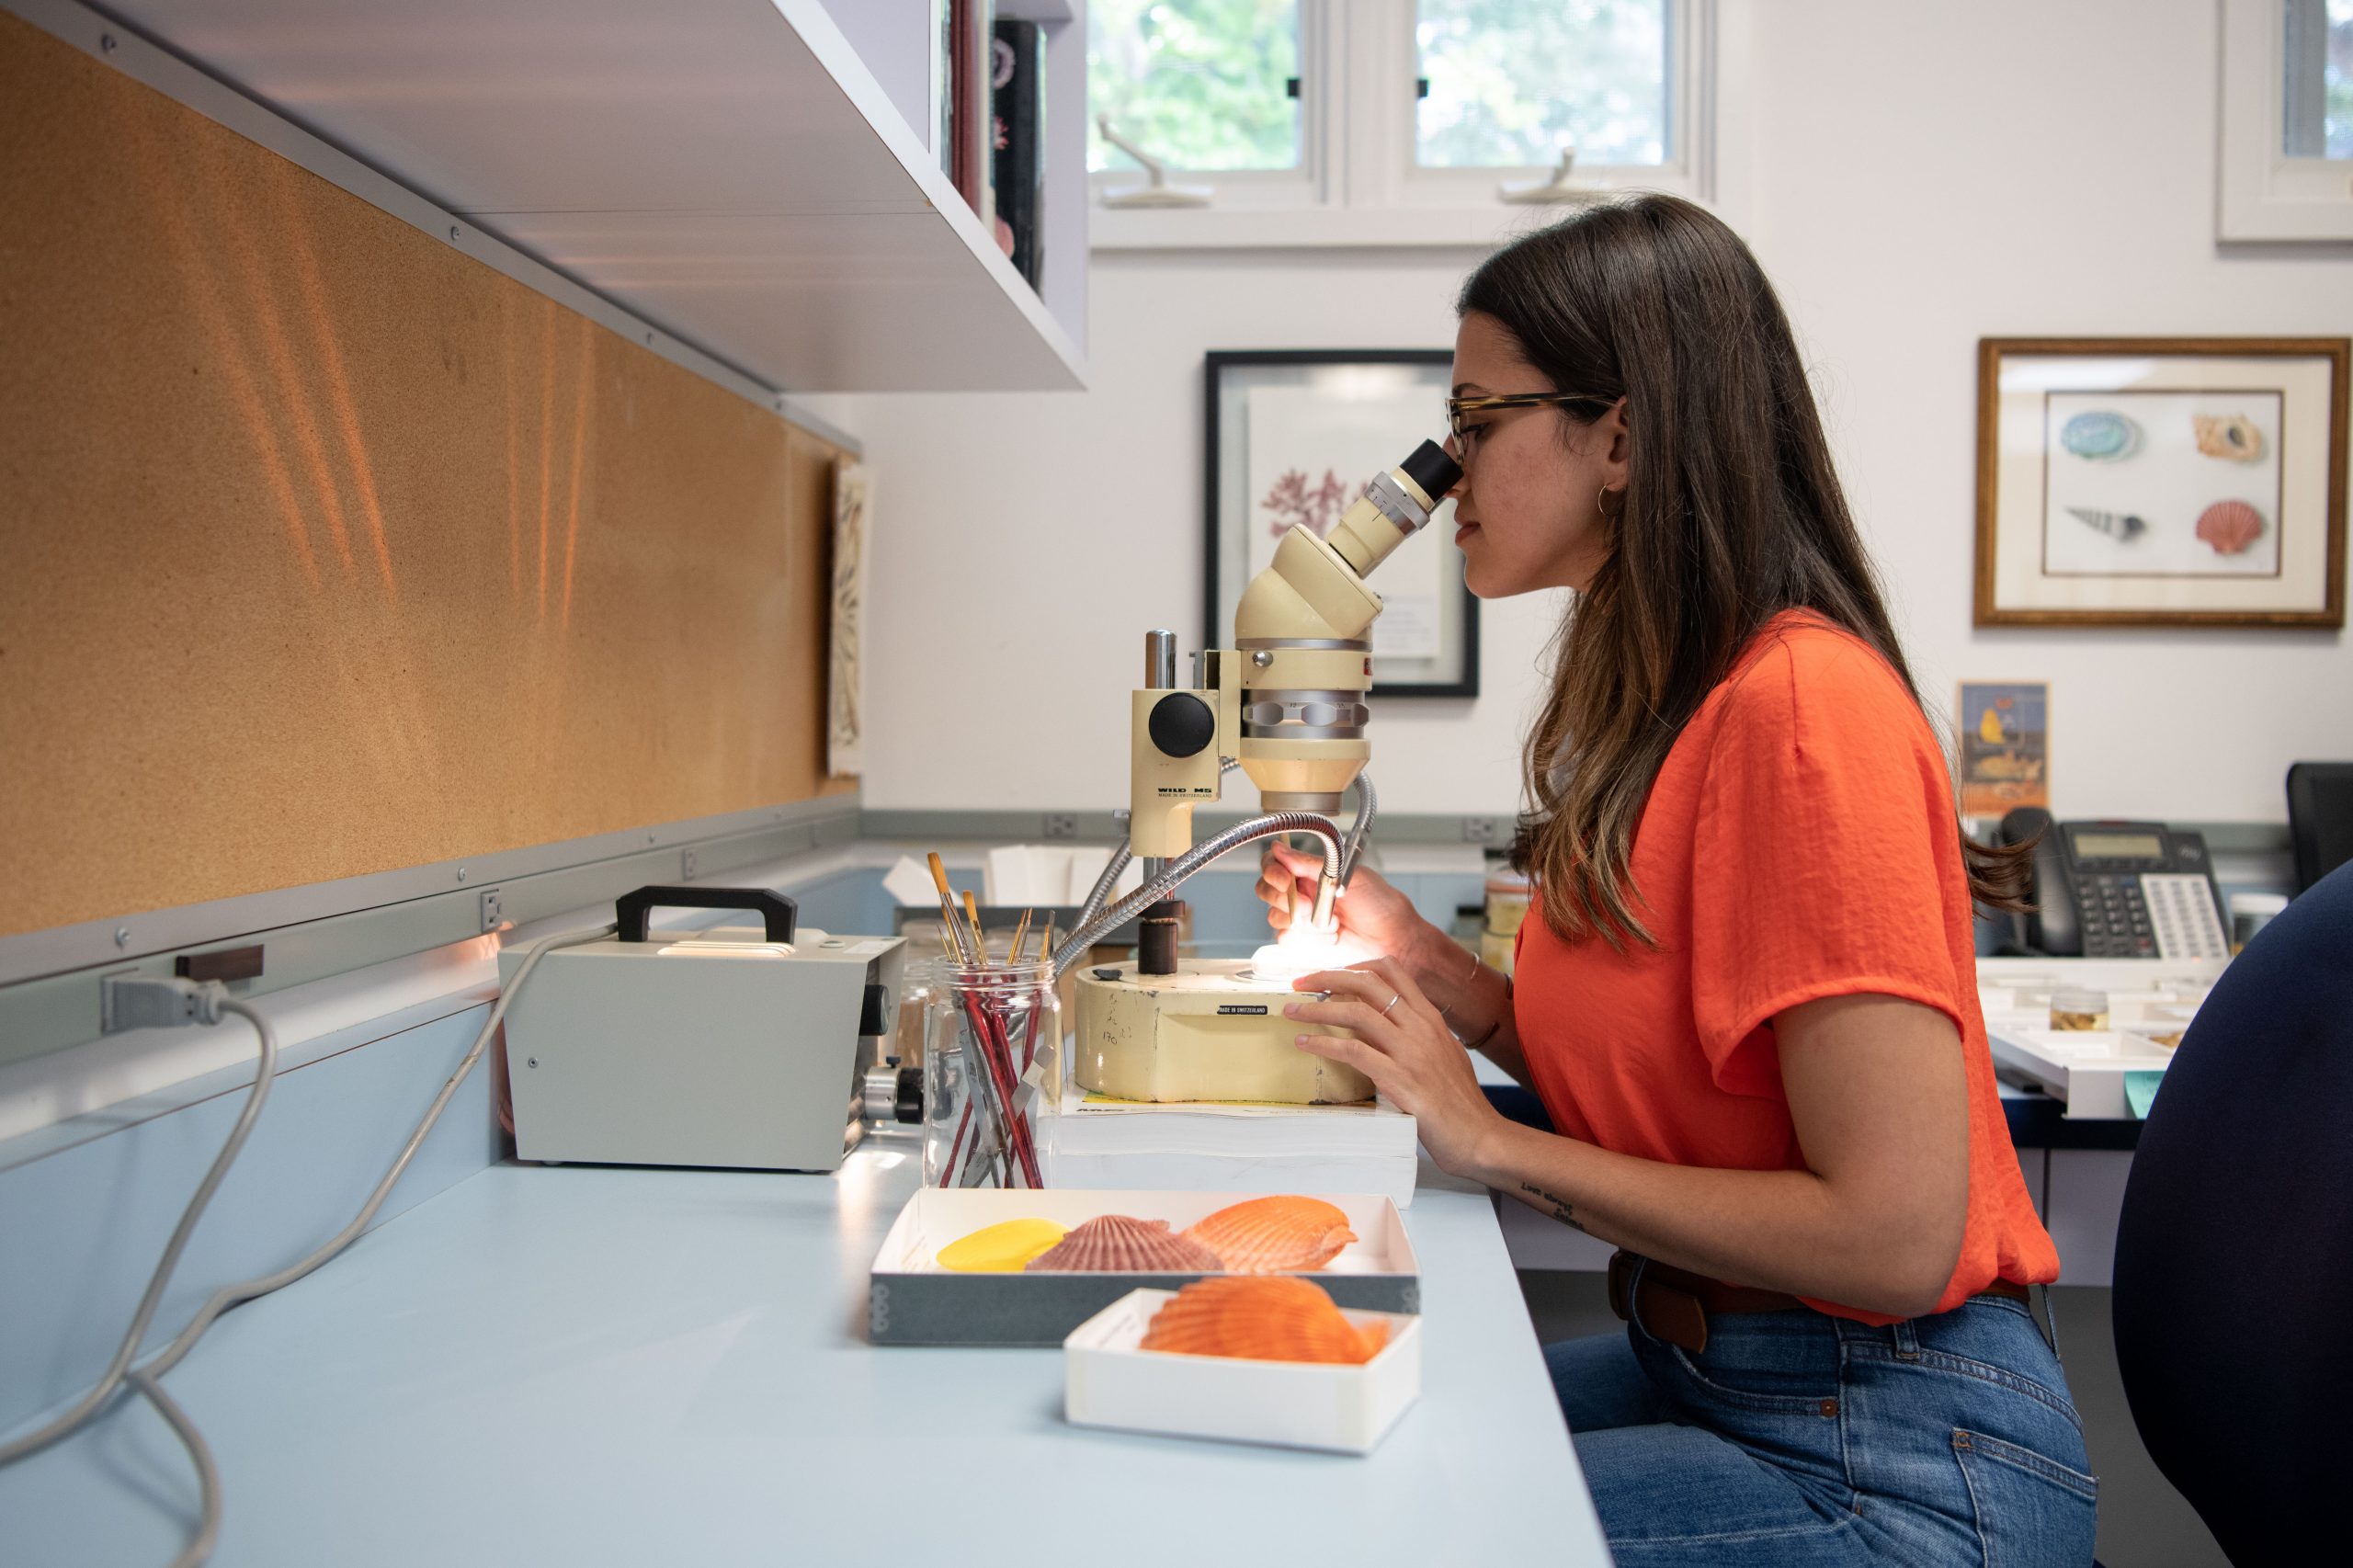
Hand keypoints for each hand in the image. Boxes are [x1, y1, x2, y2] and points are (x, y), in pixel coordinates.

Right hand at [1256, 843, 1438, 960]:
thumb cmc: (1381, 905)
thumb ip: (1311, 864)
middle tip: (1309, 907)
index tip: (1286, 881)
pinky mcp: (1304, 942)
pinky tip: (1331, 937)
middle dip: (1284, 900)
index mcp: (1311, 871)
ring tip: (1332, 923)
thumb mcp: (1348, 876)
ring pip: (1275, 916)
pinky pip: (1286, 939)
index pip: (1274, 864)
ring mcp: (1302, 918)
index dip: (1273, 871)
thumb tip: (1281, 848)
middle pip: (1267, 890)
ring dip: (1302, 922)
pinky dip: (1307, 939)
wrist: (1395, 940)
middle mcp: (1303, 892)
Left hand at [1284, 957, 1508, 1175]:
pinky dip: (1324, 1043)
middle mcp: (1421, 1027)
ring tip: (1292, 1011)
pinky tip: (1305, 1044)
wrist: (1480, 1137)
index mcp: (1431, 1019)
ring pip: (1356, 1012)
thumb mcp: (1446, 1054)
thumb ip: (1420, 1035)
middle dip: (1328, 976)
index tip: (1331, 974)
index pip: (1392, 971)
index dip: (1356, 965)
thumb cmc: (1462, 1103)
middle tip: (1300, 982)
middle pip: (1368, 982)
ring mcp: (1411, 1052)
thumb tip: (1391, 1025)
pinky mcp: (1399, 1079)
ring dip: (1316, 1008)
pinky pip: (1354, 1051)